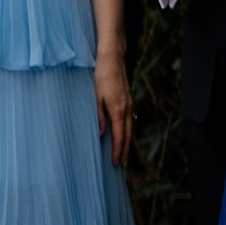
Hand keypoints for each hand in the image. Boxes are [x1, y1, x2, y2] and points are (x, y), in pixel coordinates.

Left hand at [95, 45, 132, 168]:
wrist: (113, 58)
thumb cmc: (101, 76)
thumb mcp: (96, 96)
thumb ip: (99, 116)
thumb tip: (101, 134)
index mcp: (118, 110)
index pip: (119, 136)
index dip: (118, 150)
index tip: (116, 162)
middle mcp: (127, 109)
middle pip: (127, 135)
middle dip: (125, 151)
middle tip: (123, 165)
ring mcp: (129, 104)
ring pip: (129, 128)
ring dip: (127, 142)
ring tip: (124, 154)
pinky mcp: (128, 100)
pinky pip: (129, 121)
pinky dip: (127, 131)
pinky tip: (124, 135)